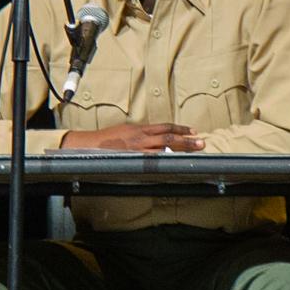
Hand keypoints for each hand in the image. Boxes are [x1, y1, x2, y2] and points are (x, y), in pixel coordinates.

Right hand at [61, 122, 203, 151]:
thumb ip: (139, 135)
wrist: (87, 144)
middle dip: (187, 139)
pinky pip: (152, 159)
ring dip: (181, 149)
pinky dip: (165, 159)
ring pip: (164, 147)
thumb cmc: (105, 140)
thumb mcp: (125, 131)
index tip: (193, 131)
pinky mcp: (131, 157)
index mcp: (139, 128)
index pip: (164, 127)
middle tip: (202, 142)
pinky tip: (175, 162)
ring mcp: (137, 147)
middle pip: (169, 136)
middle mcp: (140, 136)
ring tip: (195, 150)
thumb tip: (153, 139)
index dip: (180, 129)